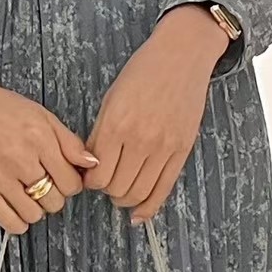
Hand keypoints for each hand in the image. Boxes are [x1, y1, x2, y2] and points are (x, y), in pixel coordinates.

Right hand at [0, 79, 99, 233]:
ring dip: (37, 210)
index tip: (64, 181)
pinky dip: (18, 223)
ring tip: (31, 196)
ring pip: (33, 213)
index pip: (71, 183)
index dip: (72, 185)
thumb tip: (93, 164)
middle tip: (46, 186)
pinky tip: (20, 211)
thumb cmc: (7, 110)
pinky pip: (7, 220)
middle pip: (54, 201)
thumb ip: (70, 143)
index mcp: (40, 140)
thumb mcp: (45, 117)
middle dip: (55, 197)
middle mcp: (21, 159)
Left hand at [81, 4, 229, 222]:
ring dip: (124, 199)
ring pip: (138, 193)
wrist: (181, 56)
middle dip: (105, 190)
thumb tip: (91, 165)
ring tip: (119, 193)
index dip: (89, 181)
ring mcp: (163, 147)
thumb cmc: (143, 72)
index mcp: (116, 125)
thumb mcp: (111, 99)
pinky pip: (164, 189)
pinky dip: (149, 207)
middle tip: (104, 183)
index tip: (89, 176)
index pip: (97, 173)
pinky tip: (139, 214)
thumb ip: (101, 134)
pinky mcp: (182, 150)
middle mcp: (140, 140)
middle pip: (116, 187)